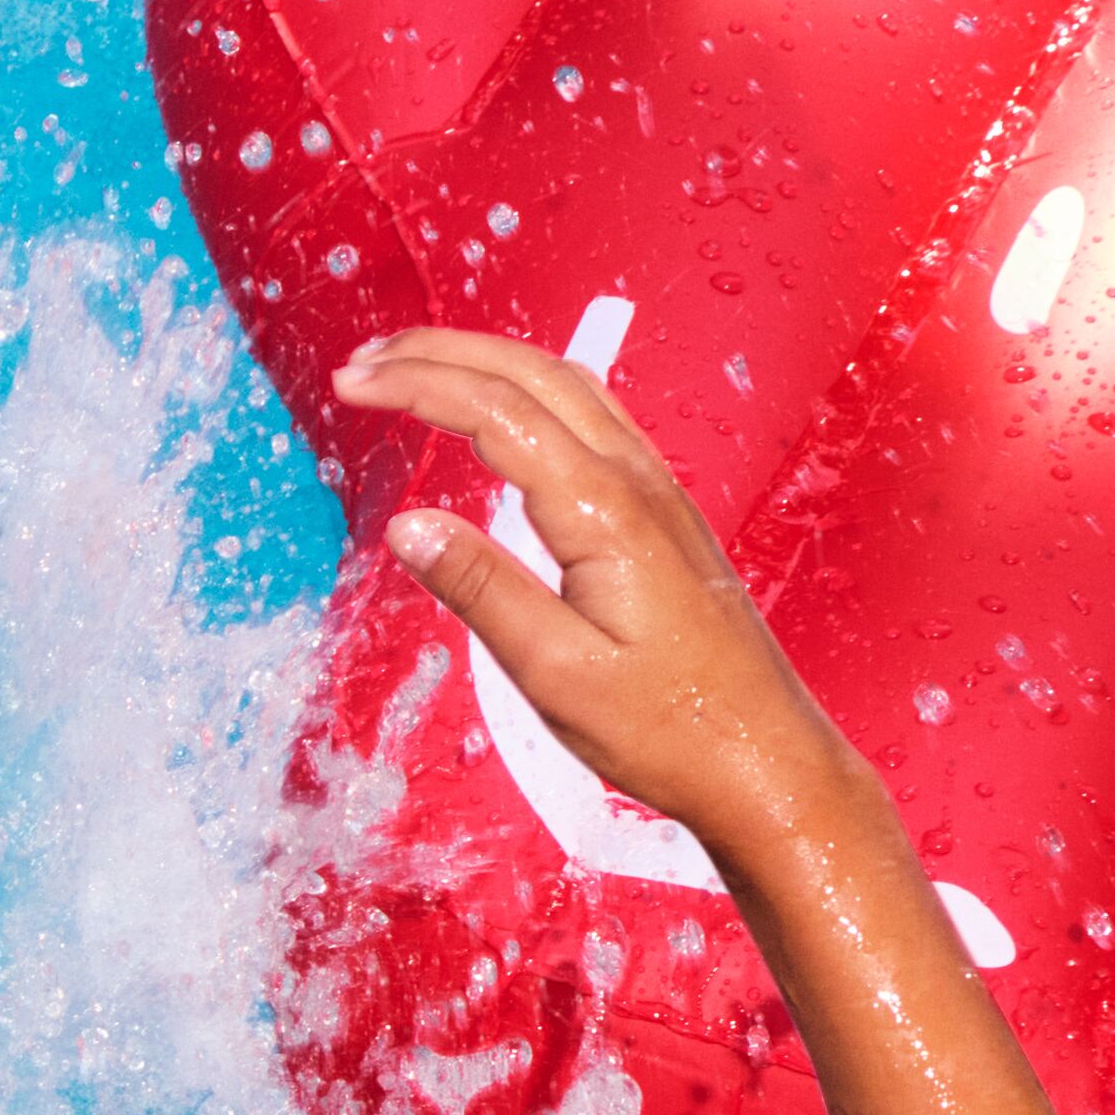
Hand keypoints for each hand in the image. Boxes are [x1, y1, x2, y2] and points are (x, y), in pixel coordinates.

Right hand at [332, 325, 848, 858]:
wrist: (764, 761)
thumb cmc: (670, 730)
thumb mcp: (556, 673)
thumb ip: (480, 590)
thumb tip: (409, 526)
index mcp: (603, 514)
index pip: (494, 414)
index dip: (416, 386)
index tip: (351, 385)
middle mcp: (636, 484)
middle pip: (531, 374)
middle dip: (442, 353)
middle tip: (367, 361)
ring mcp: (657, 494)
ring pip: (567, 387)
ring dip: (488, 363)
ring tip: (419, 369)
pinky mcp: (663, 516)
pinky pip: (594, 421)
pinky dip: (532, 393)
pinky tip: (506, 413)